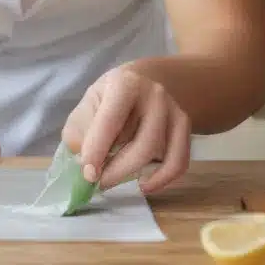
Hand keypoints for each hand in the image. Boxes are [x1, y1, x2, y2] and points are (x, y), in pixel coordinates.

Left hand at [61, 65, 190, 194]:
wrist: (148, 79)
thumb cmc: (112, 95)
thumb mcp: (90, 101)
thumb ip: (80, 128)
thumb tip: (79, 159)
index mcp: (125, 84)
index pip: (111, 122)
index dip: (98, 150)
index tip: (88, 174)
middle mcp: (155, 96)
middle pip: (140, 144)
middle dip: (115, 170)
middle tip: (97, 183)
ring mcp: (174, 111)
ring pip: (157, 154)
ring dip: (131, 174)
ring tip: (111, 180)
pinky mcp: (185, 127)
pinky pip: (178, 162)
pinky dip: (162, 180)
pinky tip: (144, 185)